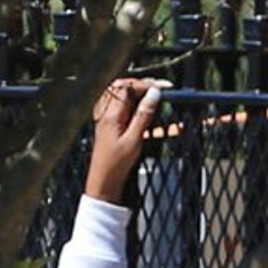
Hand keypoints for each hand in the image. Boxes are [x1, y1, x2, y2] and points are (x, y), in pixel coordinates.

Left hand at [83, 76, 165, 206]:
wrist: (103, 183)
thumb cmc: (116, 165)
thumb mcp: (134, 139)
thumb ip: (144, 115)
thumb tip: (154, 94)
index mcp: (111, 114)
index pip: (127, 86)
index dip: (146, 84)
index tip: (164, 87)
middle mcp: (107, 113)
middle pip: (123, 88)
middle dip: (142, 85)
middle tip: (159, 89)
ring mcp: (108, 120)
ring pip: (123, 97)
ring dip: (139, 93)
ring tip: (154, 95)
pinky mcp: (111, 127)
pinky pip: (123, 110)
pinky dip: (136, 107)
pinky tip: (147, 111)